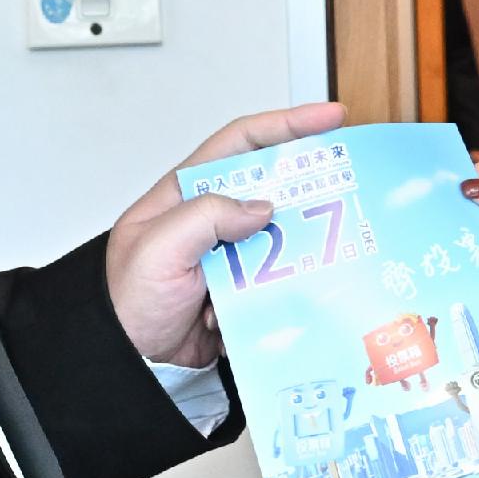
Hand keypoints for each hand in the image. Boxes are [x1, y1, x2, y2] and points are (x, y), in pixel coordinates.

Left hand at [103, 102, 345, 365]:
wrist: (126, 359)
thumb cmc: (126, 299)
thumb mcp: (158, 248)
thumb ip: (206, 218)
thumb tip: (262, 208)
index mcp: (187, 193)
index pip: (241, 143)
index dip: (285, 125)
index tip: (329, 118)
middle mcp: (212, 218)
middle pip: (271, 185)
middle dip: (311, 183)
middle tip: (352, 180)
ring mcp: (229, 253)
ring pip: (281, 235)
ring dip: (305, 241)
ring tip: (338, 242)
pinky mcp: (242, 288)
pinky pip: (278, 277)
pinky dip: (292, 282)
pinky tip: (310, 285)